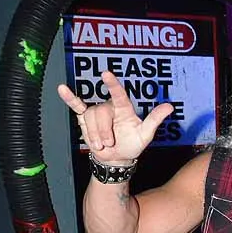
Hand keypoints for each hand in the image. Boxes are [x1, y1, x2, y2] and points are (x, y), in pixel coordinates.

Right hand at [57, 70, 173, 163]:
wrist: (117, 158)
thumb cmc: (132, 144)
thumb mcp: (145, 135)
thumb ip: (154, 119)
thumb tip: (170, 106)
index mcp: (124, 108)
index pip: (118, 94)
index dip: (113, 85)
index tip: (106, 74)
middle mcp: (110, 107)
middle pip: (101, 113)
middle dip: (103, 132)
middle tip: (109, 144)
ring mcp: (97, 111)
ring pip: (90, 118)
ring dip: (94, 134)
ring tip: (101, 145)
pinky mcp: (85, 118)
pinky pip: (76, 106)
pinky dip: (69, 98)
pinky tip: (61, 89)